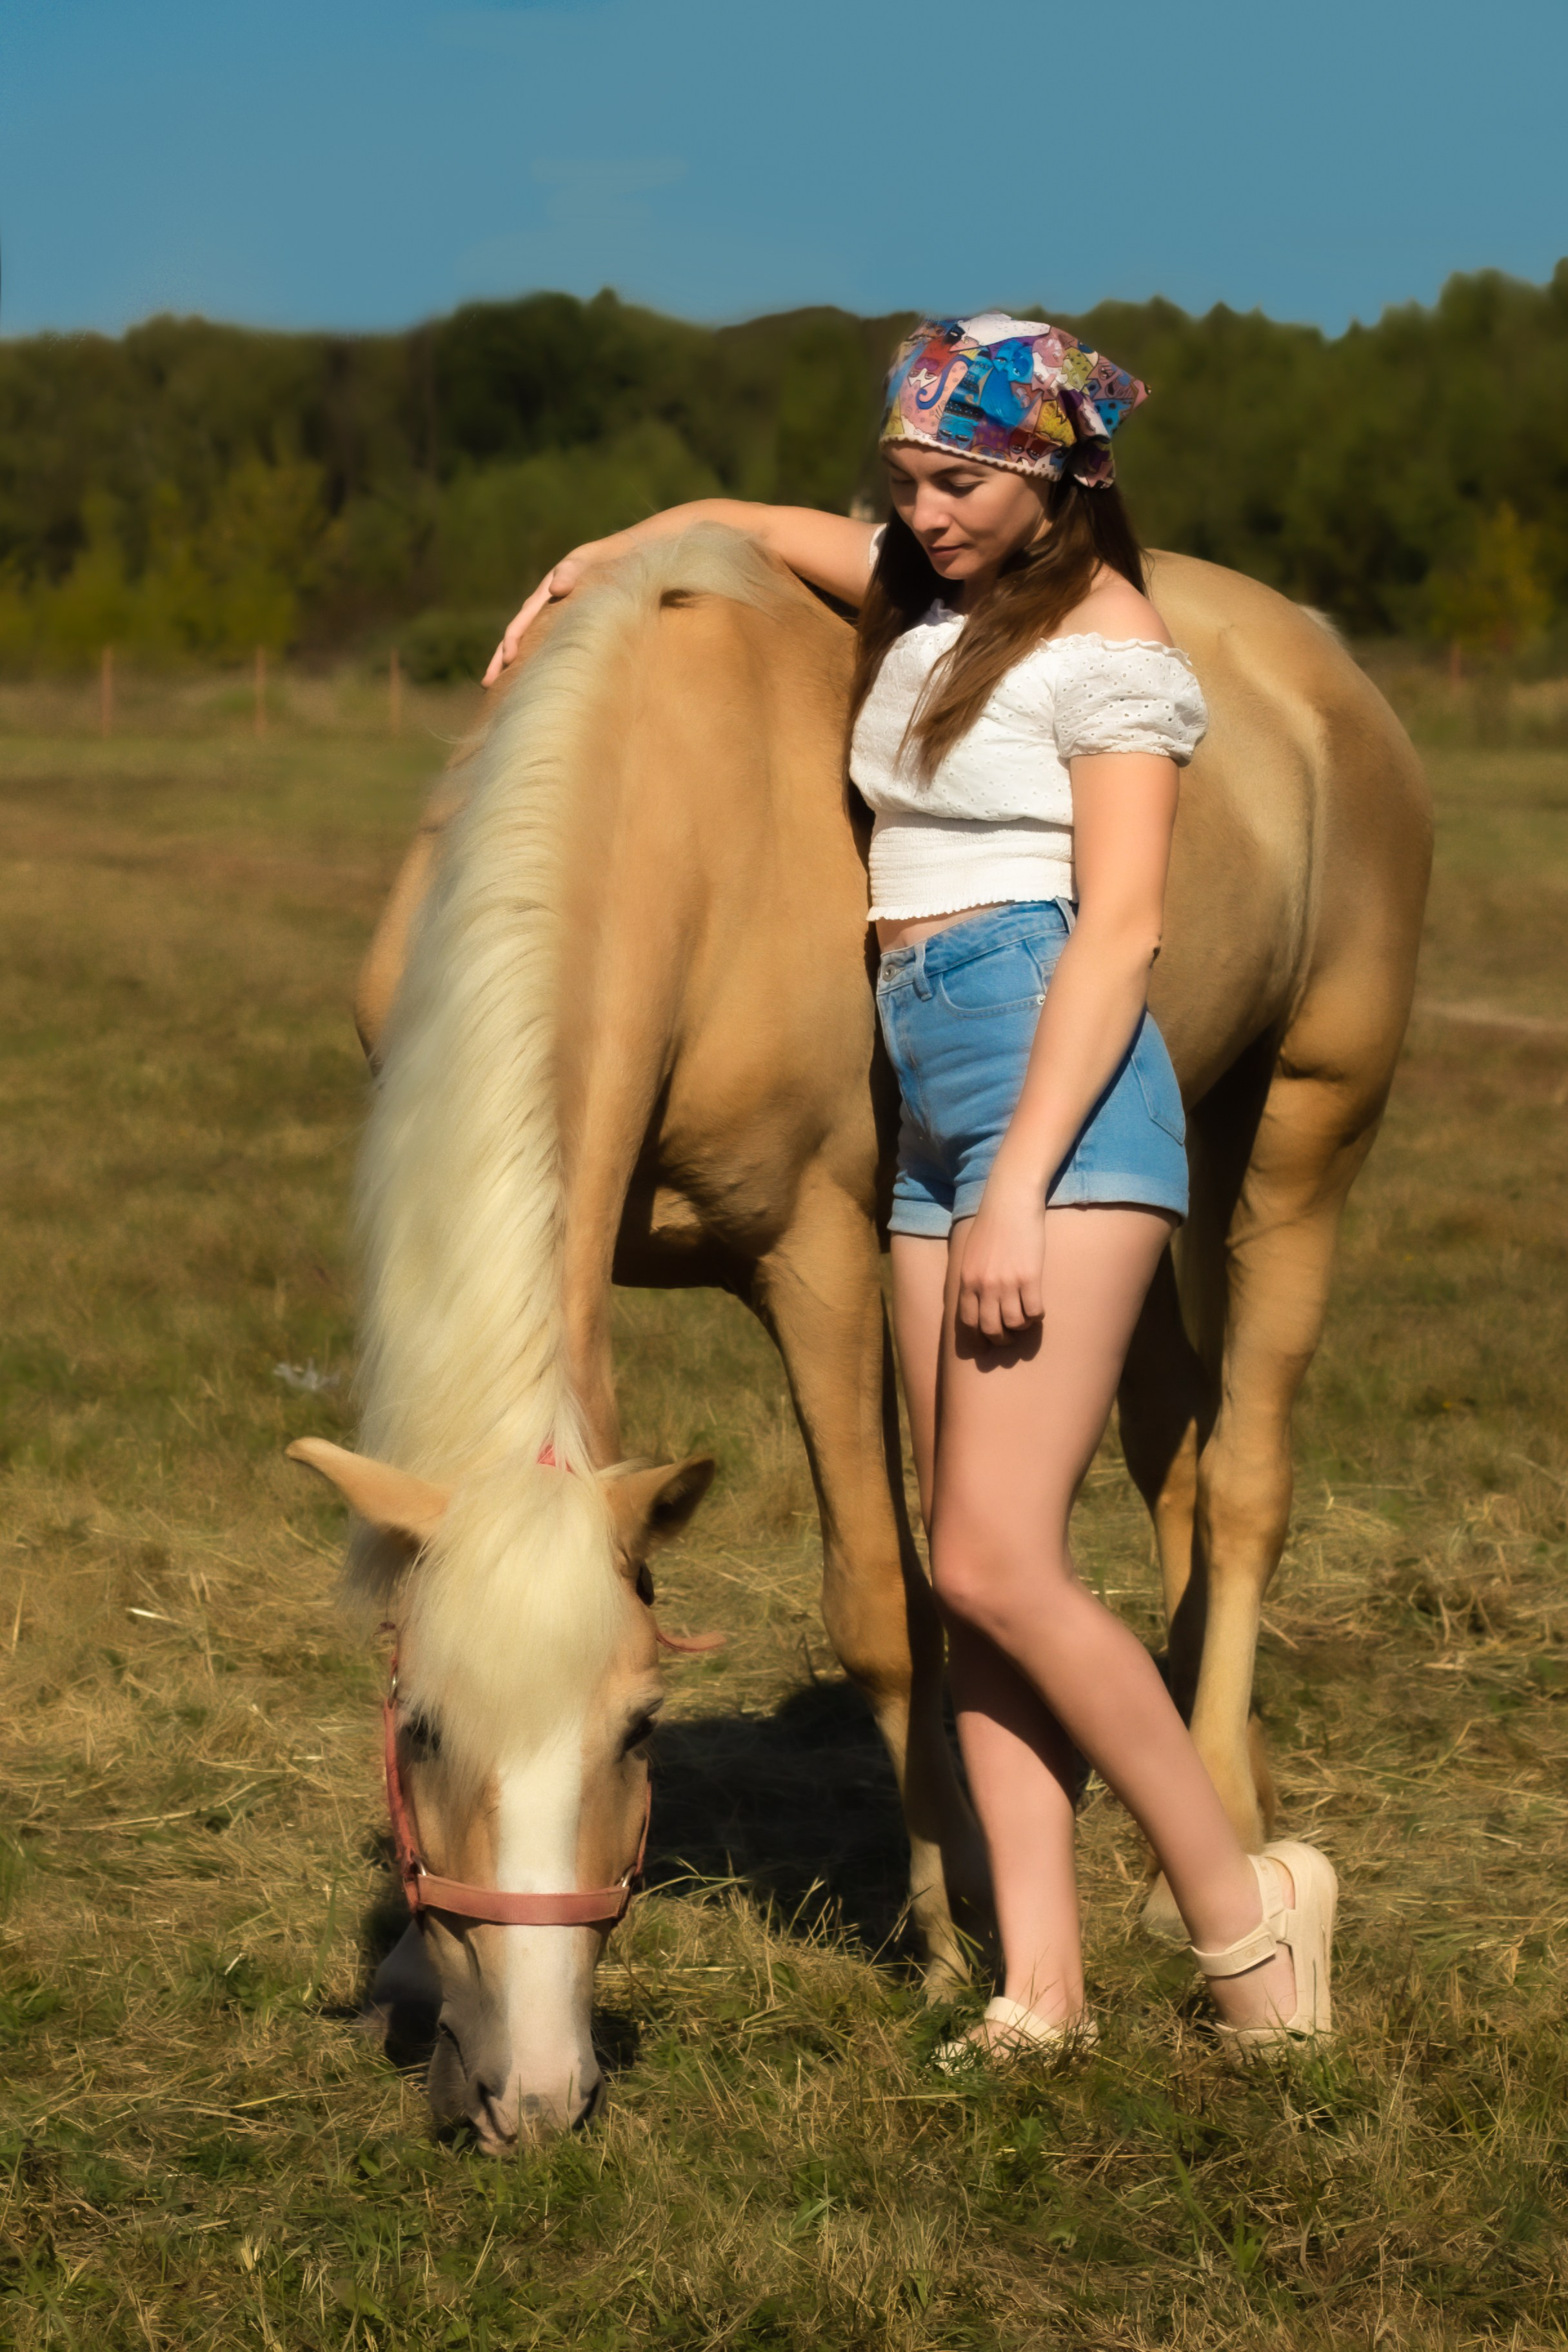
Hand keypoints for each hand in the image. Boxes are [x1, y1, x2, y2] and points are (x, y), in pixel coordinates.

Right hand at [482, 547, 597, 685]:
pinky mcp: (560, 631)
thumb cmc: (595, 564)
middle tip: (487, 685)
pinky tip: (527, 680)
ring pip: (525, 647)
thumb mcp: (582, 564)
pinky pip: (541, 649)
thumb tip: (556, 589)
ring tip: (496, 689)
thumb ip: (570, 572)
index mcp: (542, 599)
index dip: (513, 641)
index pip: (521, 623)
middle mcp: (540, 612)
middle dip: (500, 662)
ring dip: (510, 667)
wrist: (609, 562)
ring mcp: (548, 623)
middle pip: (514, 639)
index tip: (508, 660)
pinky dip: (530, 663)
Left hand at [955, 1168, 1047, 1338]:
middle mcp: (984, 1286)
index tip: (988, 1343)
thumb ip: (970, 1279)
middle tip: (1010, 1336)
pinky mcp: (1029, 1277)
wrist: (1010, 1203)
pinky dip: (1037, 1316)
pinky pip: (1034, 1311)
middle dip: (1002, 1339)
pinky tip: (1038, 1309)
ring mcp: (1007, 1283)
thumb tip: (973, 1303)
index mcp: (966, 1281)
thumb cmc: (990, 1225)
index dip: (979, 1338)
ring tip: (1026, 1319)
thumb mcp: (969, 1254)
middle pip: (991, 1329)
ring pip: (1014, 1324)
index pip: (969, 1323)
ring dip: (1022, 1327)